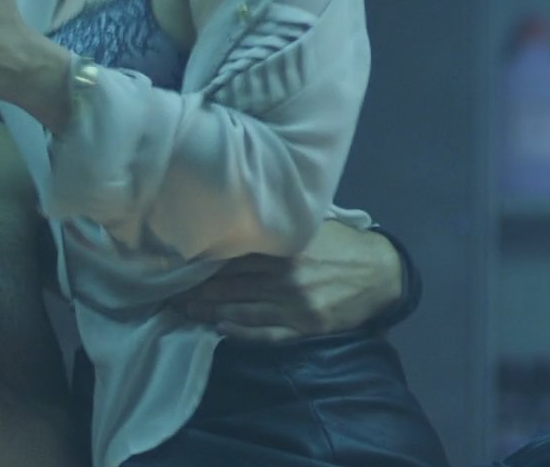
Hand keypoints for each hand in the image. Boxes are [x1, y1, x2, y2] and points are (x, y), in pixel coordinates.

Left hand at [167, 221, 401, 343]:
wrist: (382, 271)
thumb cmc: (339, 243)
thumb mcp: (308, 225)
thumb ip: (274, 226)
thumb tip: (234, 217)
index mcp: (282, 247)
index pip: (231, 257)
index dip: (201, 263)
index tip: (174, 265)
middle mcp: (284, 275)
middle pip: (230, 284)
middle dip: (197, 290)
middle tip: (167, 293)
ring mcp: (295, 303)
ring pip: (242, 310)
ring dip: (210, 311)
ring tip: (184, 310)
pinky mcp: (307, 325)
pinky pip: (268, 333)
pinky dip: (242, 332)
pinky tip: (220, 329)